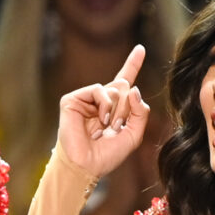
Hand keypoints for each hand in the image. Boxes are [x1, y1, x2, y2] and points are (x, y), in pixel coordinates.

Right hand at [53, 44, 150, 182]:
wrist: (86, 165)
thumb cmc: (107, 155)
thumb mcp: (134, 134)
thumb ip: (140, 112)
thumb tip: (133, 88)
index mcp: (114, 107)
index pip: (125, 81)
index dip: (133, 64)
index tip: (140, 48)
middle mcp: (100, 100)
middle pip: (125, 87)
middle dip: (126, 108)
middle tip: (117, 126)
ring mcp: (86, 99)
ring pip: (114, 89)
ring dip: (117, 110)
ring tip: (107, 126)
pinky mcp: (73, 99)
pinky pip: (99, 89)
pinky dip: (105, 105)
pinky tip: (100, 119)